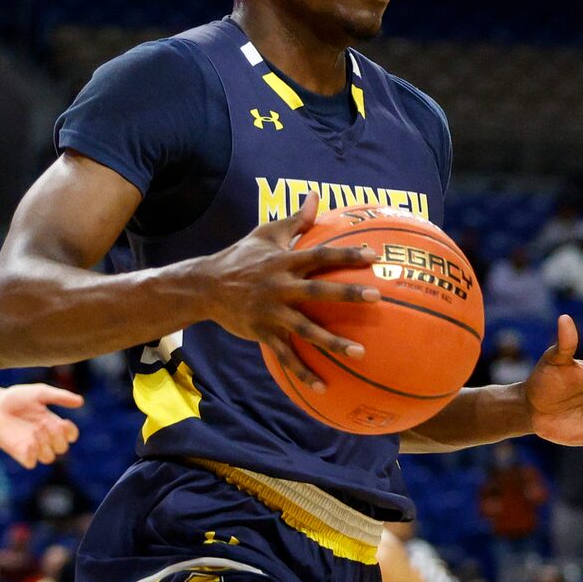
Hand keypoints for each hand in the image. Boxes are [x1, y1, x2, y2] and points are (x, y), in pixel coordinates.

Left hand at [0, 383, 82, 467]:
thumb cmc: (16, 398)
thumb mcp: (39, 393)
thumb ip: (59, 397)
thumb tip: (81, 402)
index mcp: (52, 423)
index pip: (70, 436)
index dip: (71, 433)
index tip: (64, 422)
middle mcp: (45, 437)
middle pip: (62, 448)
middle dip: (58, 439)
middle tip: (45, 425)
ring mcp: (32, 446)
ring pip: (49, 458)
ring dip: (46, 446)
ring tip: (36, 431)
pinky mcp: (18, 452)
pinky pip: (31, 463)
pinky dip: (34, 455)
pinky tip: (30, 442)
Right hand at [194, 193, 384, 397]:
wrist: (205, 286)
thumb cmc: (241, 256)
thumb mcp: (267, 233)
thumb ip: (297, 220)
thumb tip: (317, 195)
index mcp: (284, 262)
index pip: (320, 255)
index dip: (346, 254)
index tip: (373, 255)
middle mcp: (280, 287)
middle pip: (319, 291)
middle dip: (348, 294)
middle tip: (377, 297)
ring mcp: (271, 313)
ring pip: (306, 329)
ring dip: (333, 342)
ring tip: (360, 352)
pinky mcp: (263, 333)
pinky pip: (285, 355)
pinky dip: (303, 372)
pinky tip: (322, 386)